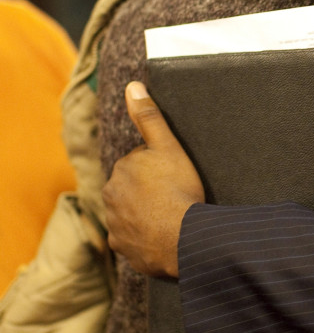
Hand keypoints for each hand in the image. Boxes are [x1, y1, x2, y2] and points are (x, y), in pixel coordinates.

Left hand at [102, 81, 204, 276]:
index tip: (176, 176)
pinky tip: (165, 234)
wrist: (183, 238)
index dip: (162, 167)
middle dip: (151, 189)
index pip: (141, 162)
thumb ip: (149, 117)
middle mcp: (111, 196)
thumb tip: (133, 86)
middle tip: (176, 195)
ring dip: (148, 212)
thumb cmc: (178, 190)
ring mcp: (115, 224)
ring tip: (173, 215)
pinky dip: (146, 235)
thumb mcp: (168, 147)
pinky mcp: (122, 247)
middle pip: (134, 187)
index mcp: (121, 169)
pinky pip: (133, 237)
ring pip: (133, 211)